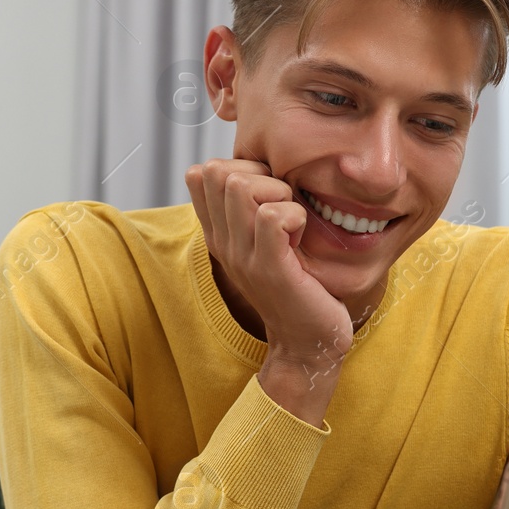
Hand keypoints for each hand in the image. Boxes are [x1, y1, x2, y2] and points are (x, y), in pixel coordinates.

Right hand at [185, 158, 353, 417]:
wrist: (307, 342)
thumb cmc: (299, 286)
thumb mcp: (266, 243)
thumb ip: (255, 209)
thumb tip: (261, 166)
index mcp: (219, 233)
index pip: (200, 173)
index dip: (240, 166)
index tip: (268, 192)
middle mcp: (223, 243)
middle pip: (218, 171)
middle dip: (259, 173)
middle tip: (284, 203)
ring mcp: (242, 256)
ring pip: (240, 186)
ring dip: (278, 192)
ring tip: (292, 220)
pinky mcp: (269, 268)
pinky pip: (271, 215)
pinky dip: (295, 215)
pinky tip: (301, 237)